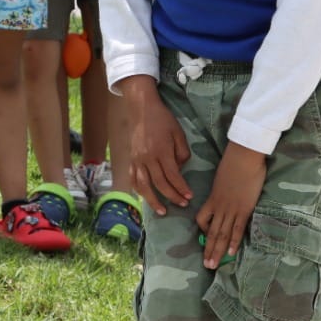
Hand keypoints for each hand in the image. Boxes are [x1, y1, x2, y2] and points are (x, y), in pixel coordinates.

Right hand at [123, 78, 191, 212]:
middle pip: (159, 183)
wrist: (142, 109)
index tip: (189, 197)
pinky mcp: (131, 159)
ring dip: (153, 200)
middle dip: (171, 196)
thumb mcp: (178, 133)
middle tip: (182, 205)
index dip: (181, 188)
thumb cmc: (163, 120)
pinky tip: (145, 198)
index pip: (172, 175)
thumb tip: (180, 169)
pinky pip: (133, 179)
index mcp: (161, 151)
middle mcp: (147, 158)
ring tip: (162, 211)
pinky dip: (139, 190)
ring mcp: (137, 160)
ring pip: (143, 185)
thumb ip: (182, 153)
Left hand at [196, 142, 265, 268]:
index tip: (204, 237)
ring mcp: (231, 209)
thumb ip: (223, 186)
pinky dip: (234, 241)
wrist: (243, 157)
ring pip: (222, 234)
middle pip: (211, 232)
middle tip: (206, 265)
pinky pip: (237, 228)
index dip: (203, 229)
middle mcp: (219, 206)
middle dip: (208, 249)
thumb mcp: (222, 176)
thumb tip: (227, 188)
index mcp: (213, 198)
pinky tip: (231, 253)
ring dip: (217, 251)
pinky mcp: (244, 209)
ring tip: (214, 264)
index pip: (202, 218)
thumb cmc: (234, 162)